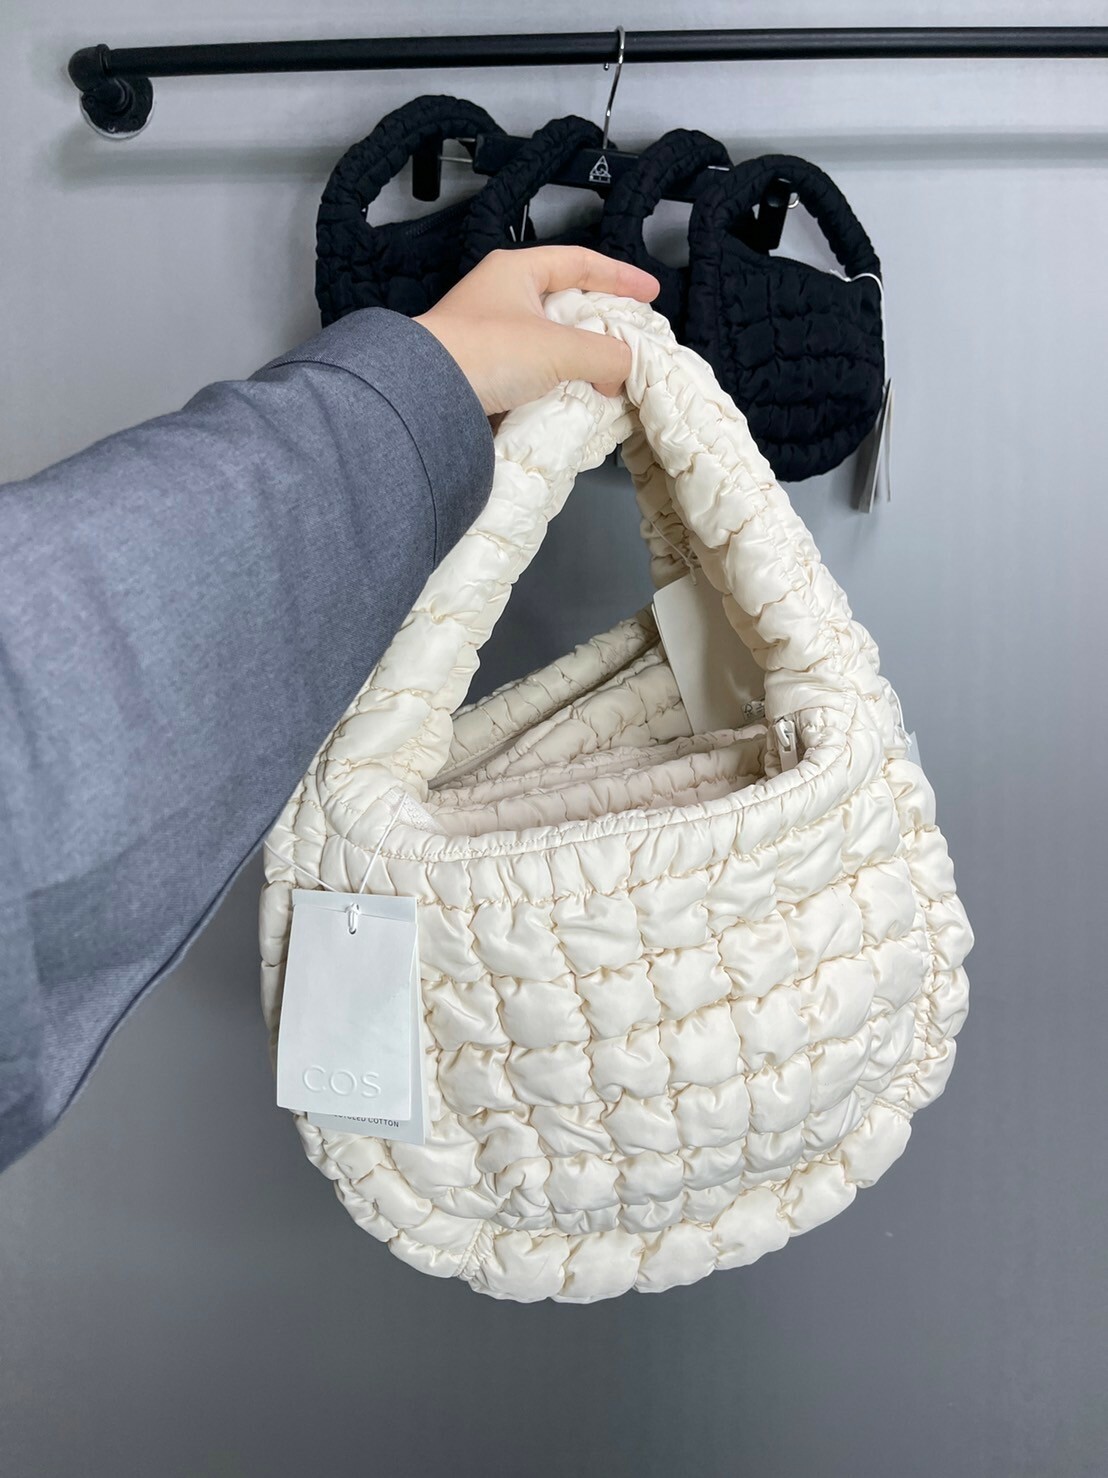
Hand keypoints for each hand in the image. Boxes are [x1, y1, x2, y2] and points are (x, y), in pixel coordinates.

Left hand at [414, 245, 659, 420]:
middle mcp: (500, 295)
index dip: (619, 276)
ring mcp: (489, 333)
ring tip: (605, 374)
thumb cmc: (486, 353)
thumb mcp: (559, 349)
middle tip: (628, 339)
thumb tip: (622, 369)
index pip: (579, 262)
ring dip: (579, 355)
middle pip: (565, 301)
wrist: (426, 396)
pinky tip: (573, 394)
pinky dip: (557, 378)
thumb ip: (605, 354)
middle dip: (600, 321)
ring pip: (549, 338)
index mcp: (515, 270)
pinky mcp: (484, 369)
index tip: (649, 293)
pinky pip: (532, 368)